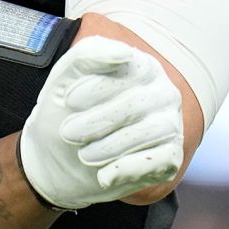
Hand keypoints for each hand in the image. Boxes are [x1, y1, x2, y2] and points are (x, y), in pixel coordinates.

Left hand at [18, 36, 184, 210]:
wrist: (58, 158)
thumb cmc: (64, 112)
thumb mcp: (64, 79)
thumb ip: (87, 55)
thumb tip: (124, 53)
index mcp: (141, 66)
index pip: (131, 68)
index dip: (98, 86)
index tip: (69, 101)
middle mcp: (162, 92)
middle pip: (138, 103)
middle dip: (98, 120)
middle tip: (67, 133)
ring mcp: (170, 124)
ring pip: (152, 132)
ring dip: (111, 146)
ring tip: (83, 155)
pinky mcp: (170, 157)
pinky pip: (162, 161)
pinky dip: (129, 169)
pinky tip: (104, 176)